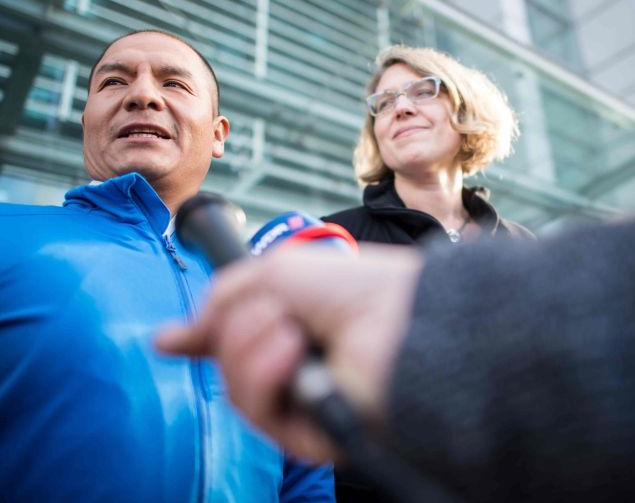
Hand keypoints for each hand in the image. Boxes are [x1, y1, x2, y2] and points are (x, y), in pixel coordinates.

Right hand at [155, 243, 422, 461]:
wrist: (399, 314)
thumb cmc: (352, 287)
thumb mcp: (275, 272)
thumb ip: (221, 300)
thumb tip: (171, 338)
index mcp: (288, 328)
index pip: (234, 345)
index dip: (200, 341)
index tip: (167, 340)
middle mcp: (293, 367)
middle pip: (226, 366)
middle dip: (235, 328)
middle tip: (270, 308)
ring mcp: (301, 401)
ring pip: (236, 389)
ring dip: (249, 346)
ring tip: (288, 325)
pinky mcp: (311, 432)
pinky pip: (259, 412)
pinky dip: (265, 373)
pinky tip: (290, 349)